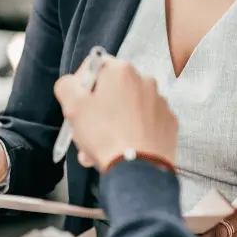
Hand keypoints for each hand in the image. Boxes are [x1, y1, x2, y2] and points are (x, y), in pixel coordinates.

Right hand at [53, 54, 176, 171]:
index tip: (77, 104)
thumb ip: (66, 85)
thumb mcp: (72, 107)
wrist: (138, 170)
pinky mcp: (169, 123)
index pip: (94, 66)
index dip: (81, 85)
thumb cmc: (104, 134)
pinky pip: (145, 123)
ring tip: (100, 148)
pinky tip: (122, 149)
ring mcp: (160, 102)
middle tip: (85, 131)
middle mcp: (144, 80)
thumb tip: (71, 84)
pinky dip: (133, 132)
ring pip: (128, 108)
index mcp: (120, 70)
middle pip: (112, 89)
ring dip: (112, 123)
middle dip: (96, 109)